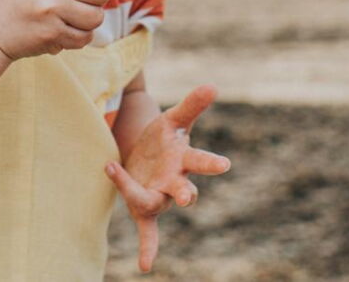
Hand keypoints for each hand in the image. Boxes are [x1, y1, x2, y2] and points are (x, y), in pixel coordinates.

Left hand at [105, 85, 231, 272]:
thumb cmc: (164, 137)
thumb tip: (214, 85)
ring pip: (155, 203)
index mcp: (184, 159)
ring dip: (146, 205)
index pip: (199, 161)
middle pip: (185, 189)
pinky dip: (148, 247)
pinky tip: (146, 267)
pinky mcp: (143, 205)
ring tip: (124, 185)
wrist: (147, 152)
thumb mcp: (174, 119)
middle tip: (188, 198)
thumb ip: (192, 105)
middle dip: (187, 193)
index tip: (225, 164)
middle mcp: (175, 181)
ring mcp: (160, 196)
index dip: (210, 163)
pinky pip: (148, 231)